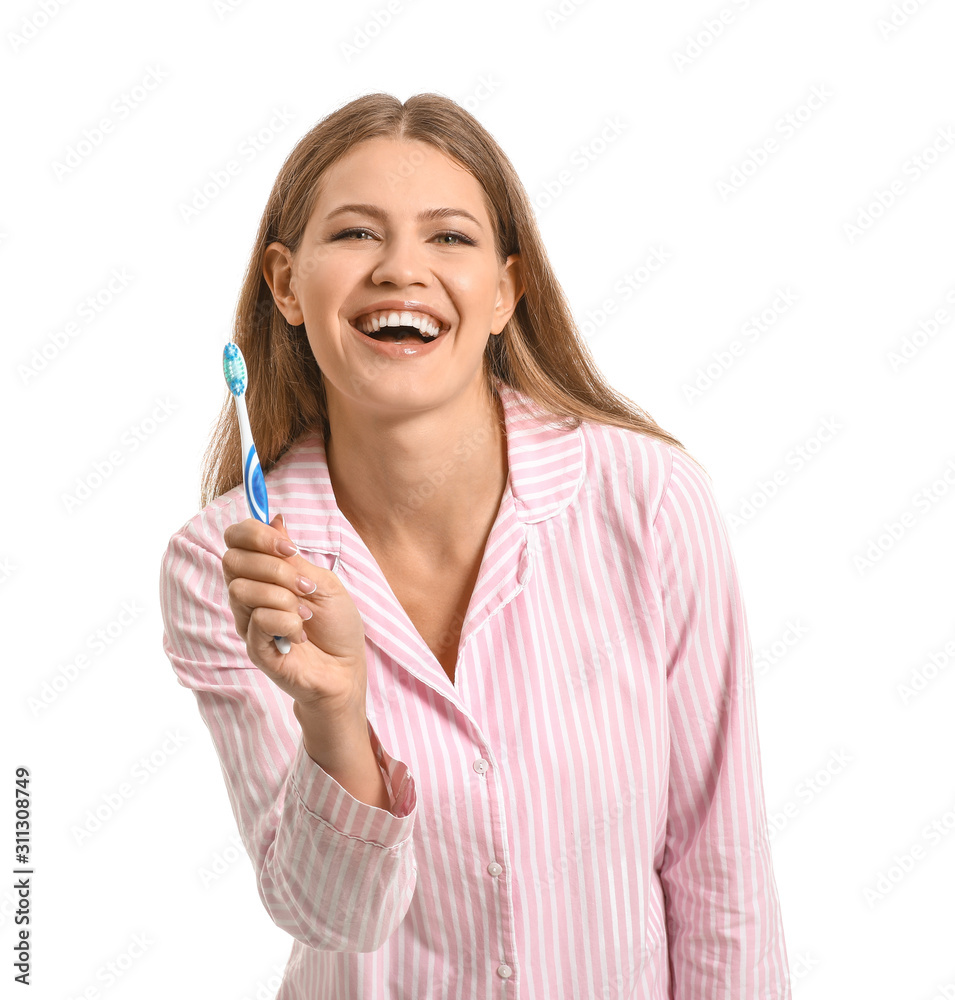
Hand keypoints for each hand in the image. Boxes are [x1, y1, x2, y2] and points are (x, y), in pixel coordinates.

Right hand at [221, 514, 368, 721]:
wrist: (346, 669)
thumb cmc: (336, 626)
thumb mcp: (322, 581)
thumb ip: (293, 557)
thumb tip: (275, 519)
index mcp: (263, 573)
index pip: (235, 539)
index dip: (256, 535)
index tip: (289, 547)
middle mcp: (249, 594)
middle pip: (233, 560)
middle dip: (275, 567)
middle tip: (306, 587)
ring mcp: (247, 621)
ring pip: (242, 589)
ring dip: (284, 597)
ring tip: (306, 614)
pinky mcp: (253, 647)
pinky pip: (259, 620)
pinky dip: (288, 622)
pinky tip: (300, 636)